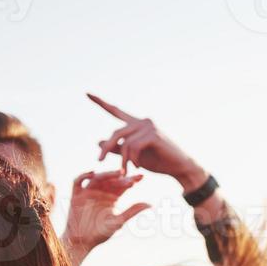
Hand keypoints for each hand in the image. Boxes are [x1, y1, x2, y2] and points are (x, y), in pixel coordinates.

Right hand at [61, 170, 150, 263]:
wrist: (82, 241)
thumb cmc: (101, 233)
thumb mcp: (118, 222)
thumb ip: (132, 211)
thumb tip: (150, 204)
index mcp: (112, 198)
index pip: (123, 186)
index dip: (131, 180)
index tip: (141, 177)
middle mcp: (101, 193)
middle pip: (111, 180)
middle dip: (121, 177)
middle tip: (131, 176)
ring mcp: (88, 192)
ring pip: (97, 178)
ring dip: (107, 174)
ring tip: (118, 173)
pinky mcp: (76, 195)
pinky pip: (78, 181)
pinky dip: (83, 175)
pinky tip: (93, 173)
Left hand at [87, 94, 205, 189]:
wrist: (179, 168)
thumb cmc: (159, 162)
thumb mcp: (134, 155)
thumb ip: (118, 148)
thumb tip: (98, 141)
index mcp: (137, 124)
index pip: (116, 111)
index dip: (101, 103)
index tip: (87, 93)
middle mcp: (142, 121)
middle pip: (115, 132)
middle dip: (106, 148)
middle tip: (99, 161)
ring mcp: (148, 126)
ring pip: (124, 142)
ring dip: (123, 160)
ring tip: (126, 171)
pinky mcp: (153, 134)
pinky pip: (133, 147)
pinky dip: (133, 160)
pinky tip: (138, 167)